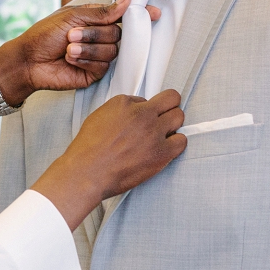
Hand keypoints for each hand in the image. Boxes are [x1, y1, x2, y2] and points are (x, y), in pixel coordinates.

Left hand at [0, 0, 160, 105]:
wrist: (28, 60)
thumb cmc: (45, 34)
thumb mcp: (73, 17)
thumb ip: (103, 13)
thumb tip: (128, 0)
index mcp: (97, 21)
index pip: (125, 17)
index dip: (141, 15)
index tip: (154, 13)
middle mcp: (101, 38)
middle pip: (119, 34)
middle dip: (95, 34)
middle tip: (72, 35)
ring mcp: (98, 57)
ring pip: (112, 51)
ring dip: (88, 48)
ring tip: (68, 48)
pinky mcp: (94, 74)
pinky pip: (102, 66)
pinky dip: (85, 60)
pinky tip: (70, 60)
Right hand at [29, 90, 185, 228]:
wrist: (88, 172)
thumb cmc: (89, 149)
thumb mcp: (99, 117)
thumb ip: (120, 110)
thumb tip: (134, 112)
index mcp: (124, 103)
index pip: (147, 98)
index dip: (146, 108)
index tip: (146, 116)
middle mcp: (142, 114)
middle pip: (171, 99)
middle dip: (167, 109)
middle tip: (162, 120)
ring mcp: (154, 133)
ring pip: (179, 117)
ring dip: (173, 124)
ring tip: (163, 135)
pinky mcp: (161, 152)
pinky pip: (181, 141)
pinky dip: (176, 143)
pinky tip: (165, 148)